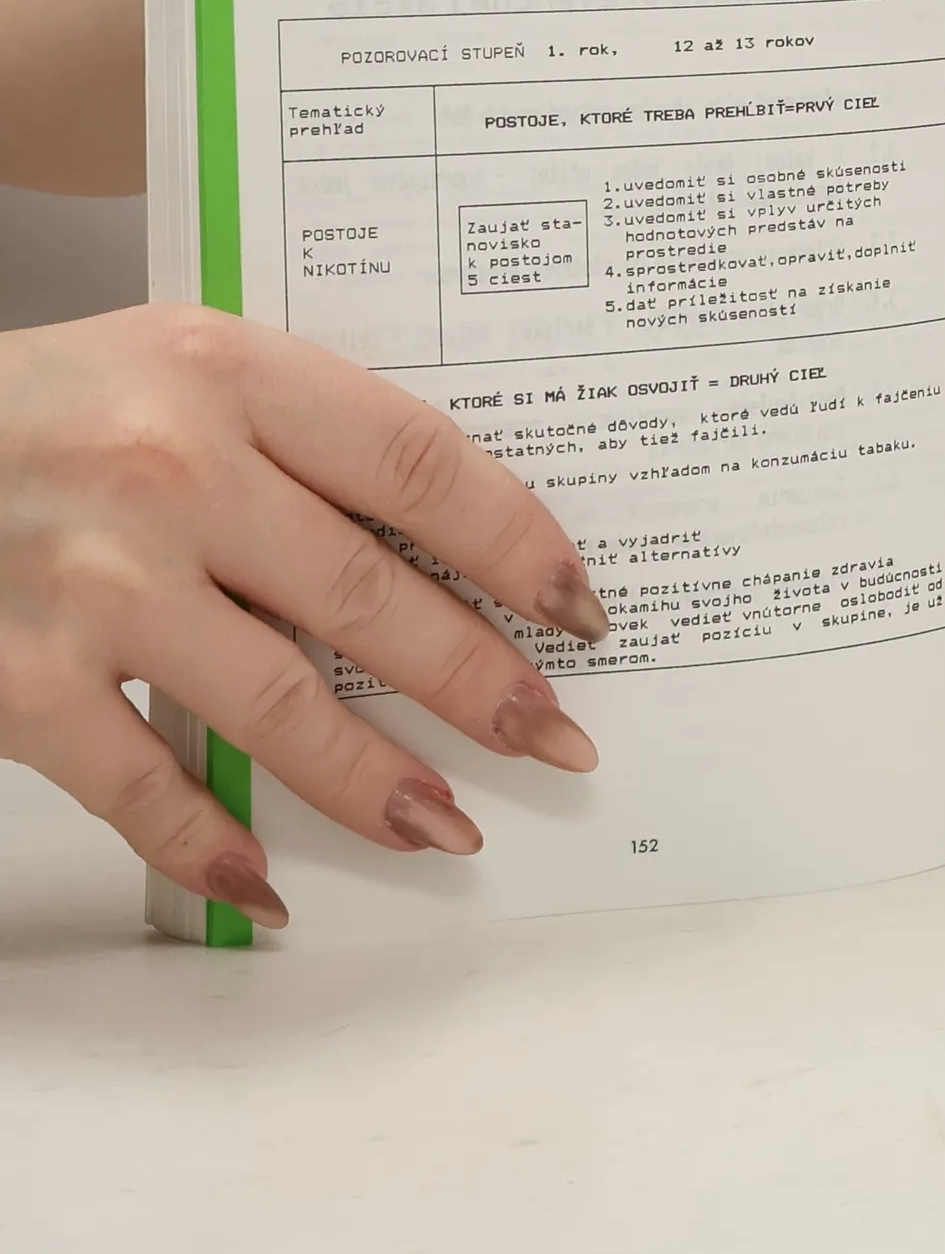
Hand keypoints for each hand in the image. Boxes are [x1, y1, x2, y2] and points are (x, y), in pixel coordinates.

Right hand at [0, 306, 608, 927]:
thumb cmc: (38, 404)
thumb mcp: (176, 367)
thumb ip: (299, 435)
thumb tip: (448, 544)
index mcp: (226, 372)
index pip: (419, 464)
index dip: (516, 544)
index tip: (579, 607)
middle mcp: (169, 471)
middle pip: (369, 594)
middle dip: (481, 683)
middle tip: (555, 738)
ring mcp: (91, 581)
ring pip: (280, 703)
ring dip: (380, 782)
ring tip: (456, 826)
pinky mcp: (15, 678)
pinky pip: (140, 784)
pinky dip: (208, 848)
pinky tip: (268, 886)